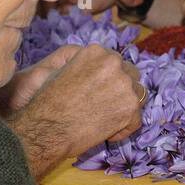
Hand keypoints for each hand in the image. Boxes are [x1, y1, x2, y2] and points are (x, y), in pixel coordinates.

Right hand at [12, 44, 144, 156]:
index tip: (100, 90)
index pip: (115, 61)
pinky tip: (105, 133)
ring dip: (126, 105)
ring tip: (107, 118)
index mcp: (96, 51)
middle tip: (105, 104)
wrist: (47, 129)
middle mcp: (114, 63)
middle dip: (121, 89)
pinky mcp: (131, 108)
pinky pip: (135, 119)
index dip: (109, 77)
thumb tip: (102, 70)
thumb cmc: (49, 103)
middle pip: (130, 74)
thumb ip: (86, 65)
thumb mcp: (63, 70)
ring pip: (137, 94)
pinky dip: (123, 128)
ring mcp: (125, 85)